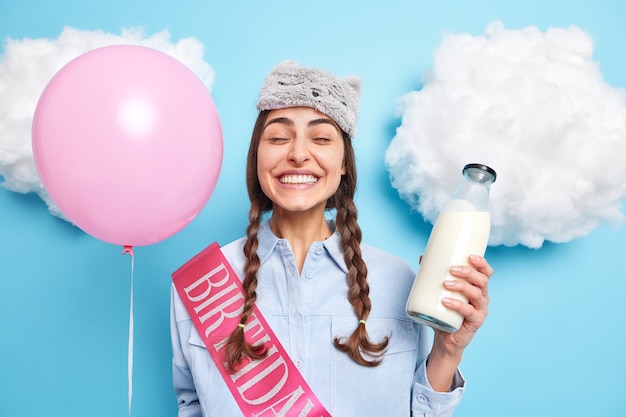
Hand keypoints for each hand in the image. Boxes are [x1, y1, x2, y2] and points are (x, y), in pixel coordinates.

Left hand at [425, 255, 492, 390]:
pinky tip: (446, 302)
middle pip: (482, 281)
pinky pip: (469, 312)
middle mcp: (482, 297)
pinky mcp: (475, 322)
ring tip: (446, 284)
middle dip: (468, 273)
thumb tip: (422, 257)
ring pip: (477, 294)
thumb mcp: (440, 291)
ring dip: (462, 286)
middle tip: (452, 269)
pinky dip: (458, 306)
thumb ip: (433, 275)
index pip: (486, 273)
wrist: (445, 338)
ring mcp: (480, 310)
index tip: (470, 256)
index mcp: (477, 287)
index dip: (482, 263)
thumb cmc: (444, 311)